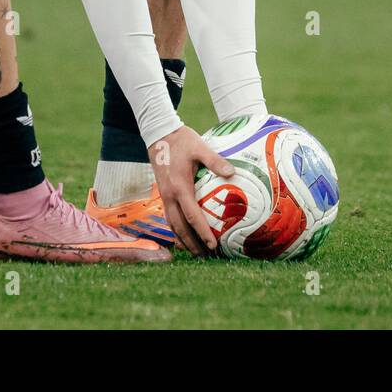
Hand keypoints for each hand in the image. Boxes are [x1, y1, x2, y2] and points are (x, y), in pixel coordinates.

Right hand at [149, 125, 234, 256]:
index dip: (202, 232)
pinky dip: (177, 229)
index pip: (192, 216)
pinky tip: (184, 235)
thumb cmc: (181, 141)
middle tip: (205, 256)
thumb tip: (232, 173)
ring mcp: (164, 196)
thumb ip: (215, 161)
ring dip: (183, 240)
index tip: (213, 245)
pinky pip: (169, 217)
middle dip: (192, 243)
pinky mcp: (163, 193)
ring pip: (172, 224)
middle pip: (180, 227)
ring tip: (195, 252)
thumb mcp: (200, 147)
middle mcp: (169, 196)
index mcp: (179, 187)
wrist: (158, 135)